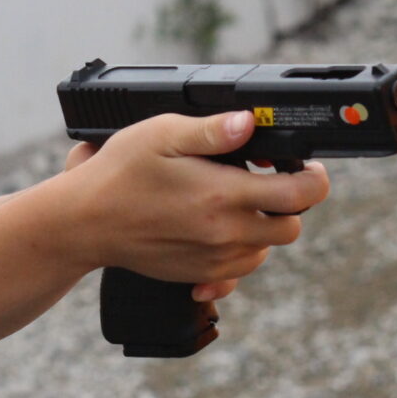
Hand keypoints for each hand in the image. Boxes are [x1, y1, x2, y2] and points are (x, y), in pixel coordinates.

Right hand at [57, 111, 329, 283]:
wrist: (83, 225)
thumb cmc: (118, 174)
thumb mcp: (161, 135)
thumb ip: (211, 130)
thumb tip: (249, 122)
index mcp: (223, 195)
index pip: (300, 194)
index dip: (312, 177)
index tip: (303, 166)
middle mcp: (225, 233)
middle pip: (290, 226)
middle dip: (287, 202)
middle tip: (266, 180)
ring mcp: (214, 259)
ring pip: (267, 248)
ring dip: (262, 226)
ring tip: (233, 201)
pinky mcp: (200, 275)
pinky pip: (241, 268)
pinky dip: (241, 250)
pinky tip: (218, 230)